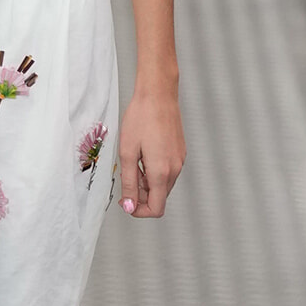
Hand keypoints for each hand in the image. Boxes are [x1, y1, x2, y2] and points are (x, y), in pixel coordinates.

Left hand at [117, 86, 184, 218]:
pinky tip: (143, 155)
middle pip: (160, 198)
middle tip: (125, 179)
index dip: (139, 211)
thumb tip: (129, 205)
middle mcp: (175, 169)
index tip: (126, 201)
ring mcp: (180, 160)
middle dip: (141, 196)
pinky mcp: (180, 152)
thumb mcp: (127, 152)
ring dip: (147, 183)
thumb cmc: (141, 118)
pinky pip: (167, 171)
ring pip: (163, 185)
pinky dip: (154, 172)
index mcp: (162, 172)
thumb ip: (129, 182)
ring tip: (133, 162)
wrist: (158, 94)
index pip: (156, 209)